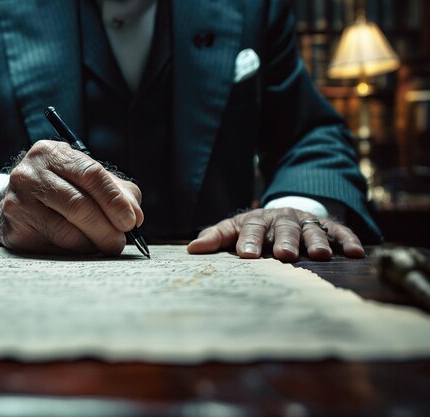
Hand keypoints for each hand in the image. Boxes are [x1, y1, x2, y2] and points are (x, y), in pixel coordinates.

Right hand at [0, 140, 142, 255]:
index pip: (90, 174)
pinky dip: (74, 252)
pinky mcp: (14, 228)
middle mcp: (30, 173)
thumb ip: (119, 193)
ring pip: (65, 230)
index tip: (130, 222)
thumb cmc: (64, 188)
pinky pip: (52, 246)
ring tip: (104, 246)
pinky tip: (82, 249)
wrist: (21, 203)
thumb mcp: (90, 181)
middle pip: (78, 204)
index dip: (113, 200)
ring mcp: (18, 201)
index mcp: (52, 153)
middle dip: (105, 228)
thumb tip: (135, 216)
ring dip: (92, 243)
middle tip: (119, 242)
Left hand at [187, 208, 363, 261]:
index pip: (250, 229)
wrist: (282, 213)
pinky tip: (355, 252)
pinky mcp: (327, 225)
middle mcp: (281, 220)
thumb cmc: (254, 229)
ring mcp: (305, 221)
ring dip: (315, 241)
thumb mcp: (233, 229)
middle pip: (283, 229)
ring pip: (311, 229)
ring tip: (320, 255)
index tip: (245, 256)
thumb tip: (191, 249)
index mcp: (256, 221)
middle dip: (284, 242)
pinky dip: (347, 240)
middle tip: (284, 256)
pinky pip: (340, 231)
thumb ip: (215, 238)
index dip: (248, 241)